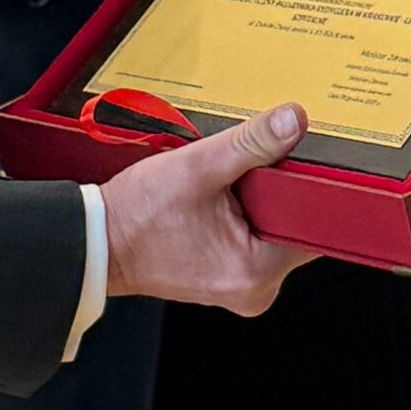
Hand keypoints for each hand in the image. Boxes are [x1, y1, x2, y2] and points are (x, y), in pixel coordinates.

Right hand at [100, 103, 314, 314]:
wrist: (97, 242)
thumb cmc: (138, 214)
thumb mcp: (198, 167)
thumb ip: (252, 143)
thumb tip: (293, 121)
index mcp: (257, 271)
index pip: (313, 225)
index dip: (307, 187)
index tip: (290, 161)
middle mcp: (257, 288)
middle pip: (295, 226)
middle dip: (277, 191)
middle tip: (245, 170)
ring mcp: (243, 286)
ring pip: (274, 229)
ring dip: (259, 201)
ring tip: (224, 186)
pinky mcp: (230, 277)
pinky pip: (254, 237)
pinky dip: (244, 213)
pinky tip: (218, 201)